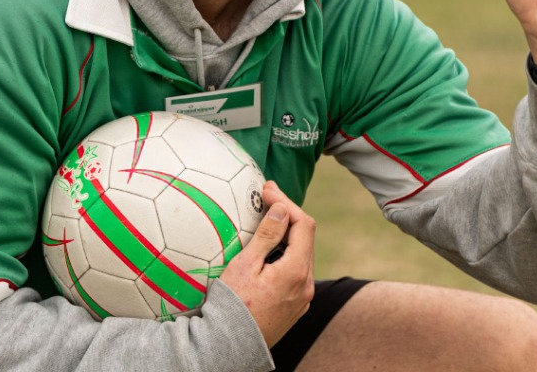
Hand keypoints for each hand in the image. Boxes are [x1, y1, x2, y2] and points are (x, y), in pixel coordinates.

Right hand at [218, 182, 314, 346]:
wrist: (231, 345)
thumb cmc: (233, 303)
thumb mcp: (246, 264)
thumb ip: (267, 236)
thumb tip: (282, 209)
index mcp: (296, 272)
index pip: (303, 224)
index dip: (287, 202)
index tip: (267, 190)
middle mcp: (305, 285)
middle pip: (305, 237)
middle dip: (288, 213)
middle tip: (266, 195)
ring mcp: (302, 297)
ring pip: (301, 253)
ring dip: (287, 232)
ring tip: (266, 215)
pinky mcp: (294, 304)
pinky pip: (296, 269)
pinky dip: (286, 250)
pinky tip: (269, 245)